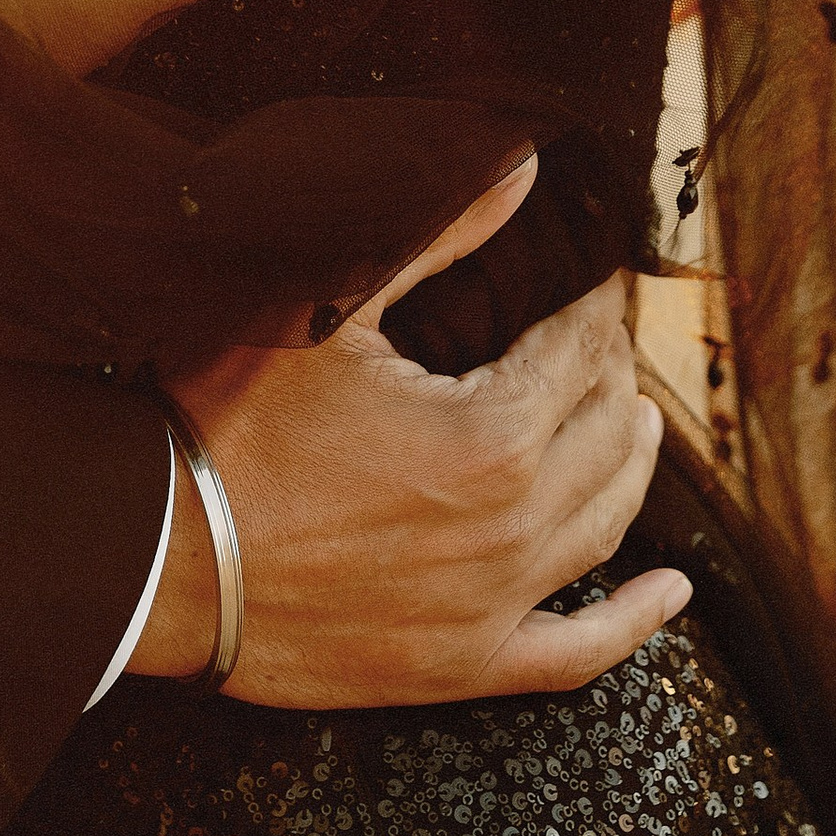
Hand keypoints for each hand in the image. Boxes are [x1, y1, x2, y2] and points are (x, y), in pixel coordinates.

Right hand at [134, 160, 681, 702]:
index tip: (592, 274)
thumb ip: (440, 233)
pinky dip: (634, 624)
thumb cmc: (234, 422)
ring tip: (635, 421)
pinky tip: (672, 597)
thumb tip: (524, 169)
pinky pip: (578, 655)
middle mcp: (514, 527)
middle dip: (609, 371)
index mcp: (493, 435)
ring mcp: (493, 608)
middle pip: (604, 432)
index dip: (593, 303)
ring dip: (629, 463)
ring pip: (605, 526)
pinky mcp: (461, 666)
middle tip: (598, 335)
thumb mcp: (329, 305)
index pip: (580, 350)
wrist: (163, 557)